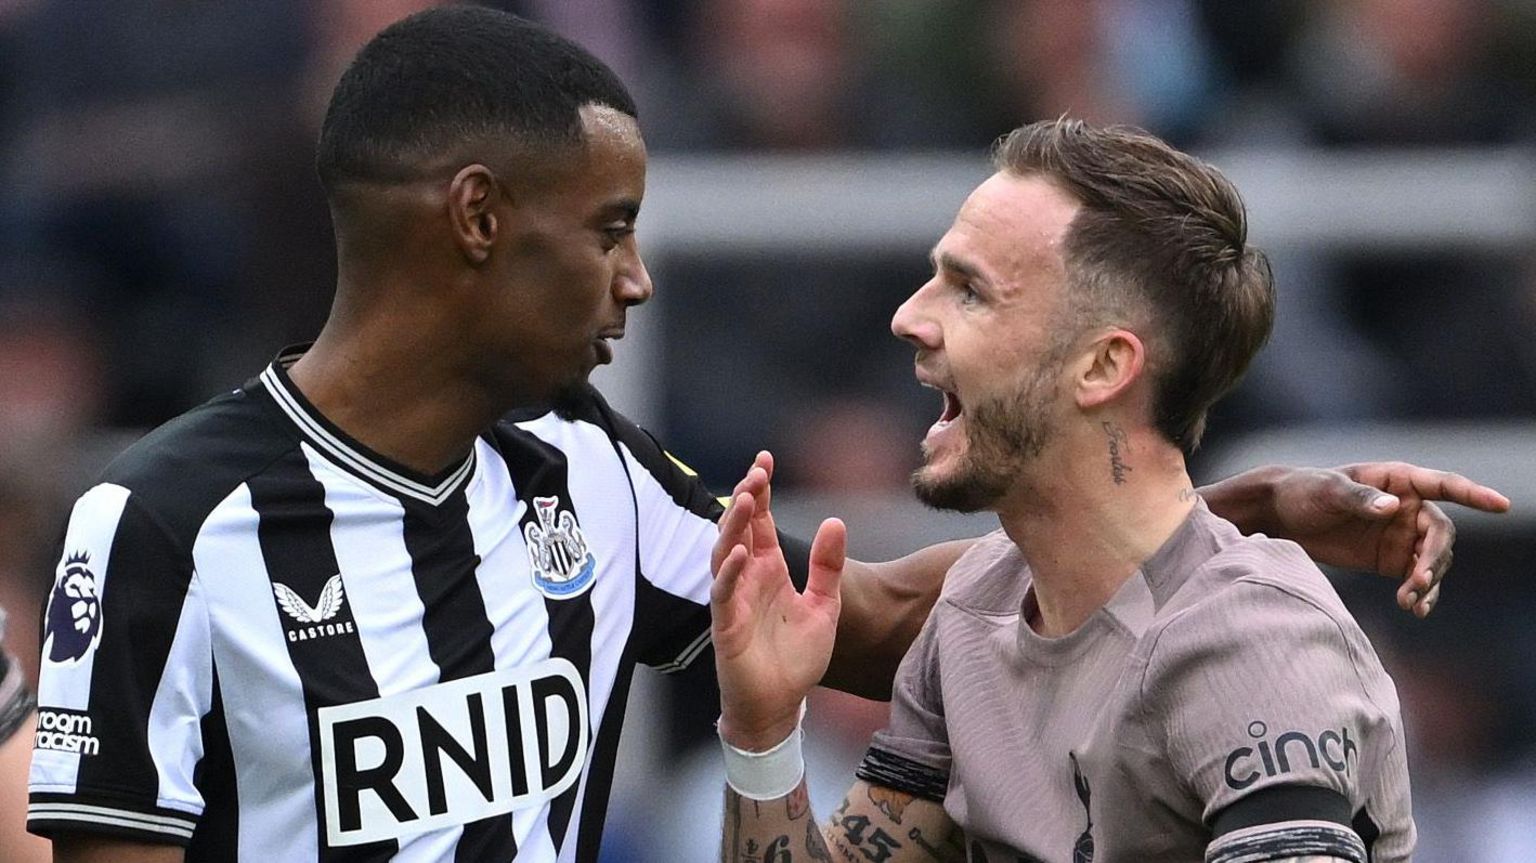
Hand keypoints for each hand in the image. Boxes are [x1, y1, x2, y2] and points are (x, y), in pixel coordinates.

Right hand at [712, 452, 846, 750]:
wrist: (780, 705)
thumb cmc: (796, 658)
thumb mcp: (823, 606)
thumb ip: (828, 566)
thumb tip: (835, 521)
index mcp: (768, 569)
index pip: (760, 522)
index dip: (760, 490)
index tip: (765, 459)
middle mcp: (747, 578)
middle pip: (740, 528)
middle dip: (747, 498)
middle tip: (757, 471)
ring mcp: (734, 600)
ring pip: (725, 553)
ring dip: (734, 526)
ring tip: (747, 499)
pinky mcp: (727, 625)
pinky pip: (724, 593)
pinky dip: (729, 572)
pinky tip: (740, 553)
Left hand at [1263, 462, 1508, 617]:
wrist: (1279, 517)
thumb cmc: (1305, 492)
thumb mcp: (1327, 491)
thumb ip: (1359, 499)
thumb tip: (1390, 507)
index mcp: (1398, 480)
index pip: (1444, 485)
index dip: (1473, 494)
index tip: (1501, 505)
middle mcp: (1408, 507)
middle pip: (1440, 534)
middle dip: (1434, 558)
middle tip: (1417, 580)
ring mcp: (1402, 535)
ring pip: (1433, 561)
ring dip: (1427, 581)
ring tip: (1410, 601)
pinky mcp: (1391, 561)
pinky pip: (1416, 579)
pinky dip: (1420, 594)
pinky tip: (1415, 609)